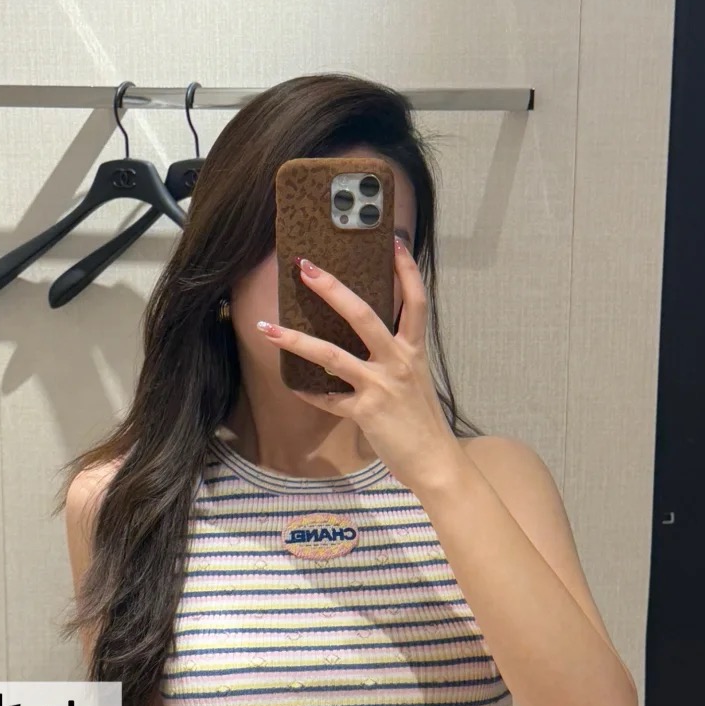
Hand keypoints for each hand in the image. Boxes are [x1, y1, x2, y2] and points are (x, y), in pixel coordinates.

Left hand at [257, 239, 463, 498]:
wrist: (436, 463)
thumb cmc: (424, 423)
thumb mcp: (415, 382)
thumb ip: (395, 360)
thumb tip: (370, 344)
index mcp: (413, 351)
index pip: (415, 300)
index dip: (406, 270)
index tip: (394, 242)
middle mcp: (398, 362)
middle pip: (363, 314)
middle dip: (332, 289)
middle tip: (306, 267)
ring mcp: (381, 386)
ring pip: (333, 354)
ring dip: (296, 340)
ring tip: (268, 328)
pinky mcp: (365, 412)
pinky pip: (328, 399)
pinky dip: (308, 393)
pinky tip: (292, 385)